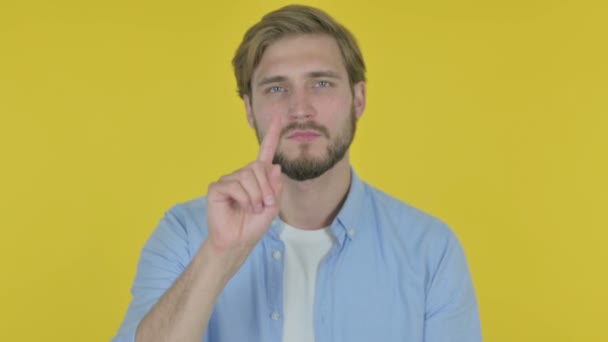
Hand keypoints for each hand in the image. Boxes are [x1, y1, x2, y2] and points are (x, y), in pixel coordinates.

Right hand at [206, 113, 282, 256]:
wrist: (238, 242)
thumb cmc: (253, 225)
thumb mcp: (272, 207)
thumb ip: (275, 187)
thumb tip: (274, 166)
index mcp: (257, 177)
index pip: (265, 152)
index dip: (272, 134)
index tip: (278, 117)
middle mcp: (242, 175)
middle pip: (257, 167)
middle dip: (266, 188)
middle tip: (264, 204)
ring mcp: (228, 180)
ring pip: (247, 176)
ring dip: (255, 196)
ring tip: (252, 209)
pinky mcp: (216, 188)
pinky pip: (235, 185)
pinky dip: (244, 199)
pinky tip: (241, 208)